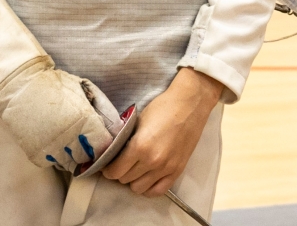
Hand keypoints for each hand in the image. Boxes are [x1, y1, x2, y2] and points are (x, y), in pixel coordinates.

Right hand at [0, 60, 122, 171]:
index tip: (100, 140)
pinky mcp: (38, 157)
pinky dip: (56, 155)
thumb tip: (117, 125)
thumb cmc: (54, 84)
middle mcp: (70, 139)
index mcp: (84, 120)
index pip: (104, 148)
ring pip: (72, 164)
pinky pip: (54, 163)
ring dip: (73, 155)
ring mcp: (53, 150)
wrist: (19, 87)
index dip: (104, 145)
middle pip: (89, 159)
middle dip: (89, 150)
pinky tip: (52, 139)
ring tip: (67, 139)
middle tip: (83, 138)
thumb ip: (102, 106)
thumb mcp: (83, 87)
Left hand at [102, 68, 222, 196]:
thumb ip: (127, 140)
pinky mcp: (177, 172)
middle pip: (125, 180)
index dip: (108, 169)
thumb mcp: (138, 120)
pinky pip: (157, 191)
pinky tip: (146, 178)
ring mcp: (165, 169)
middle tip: (120, 164)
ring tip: (134, 169)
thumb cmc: (162, 107)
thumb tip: (115, 153)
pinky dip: (148, 188)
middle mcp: (152, 161)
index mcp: (139, 146)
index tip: (107, 165)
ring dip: (133, 180)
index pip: (116, 170)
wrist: (189, 105)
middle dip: (119, 173)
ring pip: (139, 188)